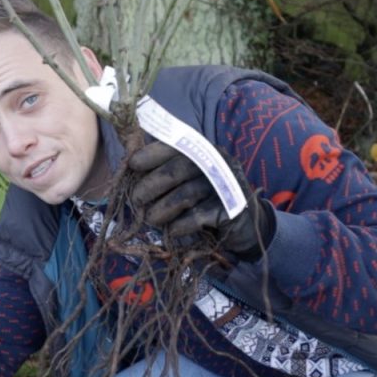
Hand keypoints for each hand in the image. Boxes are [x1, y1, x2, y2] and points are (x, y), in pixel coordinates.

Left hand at [126, 141, 274, 260]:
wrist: (246, 225)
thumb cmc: (208, 201)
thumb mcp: (189, 182)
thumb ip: (165, 171)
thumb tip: (130, 166)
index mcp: (203, 152)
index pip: (176, 145)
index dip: (152, 153)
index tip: (133, 164)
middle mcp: (217, 163)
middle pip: (177, 169)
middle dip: (151, 185)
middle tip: (135, 200)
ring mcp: (226, 185)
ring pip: (185, 194)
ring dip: (161, 209)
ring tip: (149, 219)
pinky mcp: (231, 209)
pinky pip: (198, 216)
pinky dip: (180, 225)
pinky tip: (172, 231)